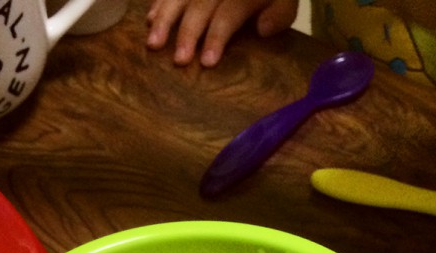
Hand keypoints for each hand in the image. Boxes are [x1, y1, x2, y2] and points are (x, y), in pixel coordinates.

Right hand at [146, 0, 298, 67]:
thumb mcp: (286, 0)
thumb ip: (280, 14)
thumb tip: (262, 29)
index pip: (229, 13)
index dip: (217, 36)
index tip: (206, 62)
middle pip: (201, 5)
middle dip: (188, 32)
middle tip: (179, 60)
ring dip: (165, 18)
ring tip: (153, 43)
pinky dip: (159, 2)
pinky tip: (149, 18)